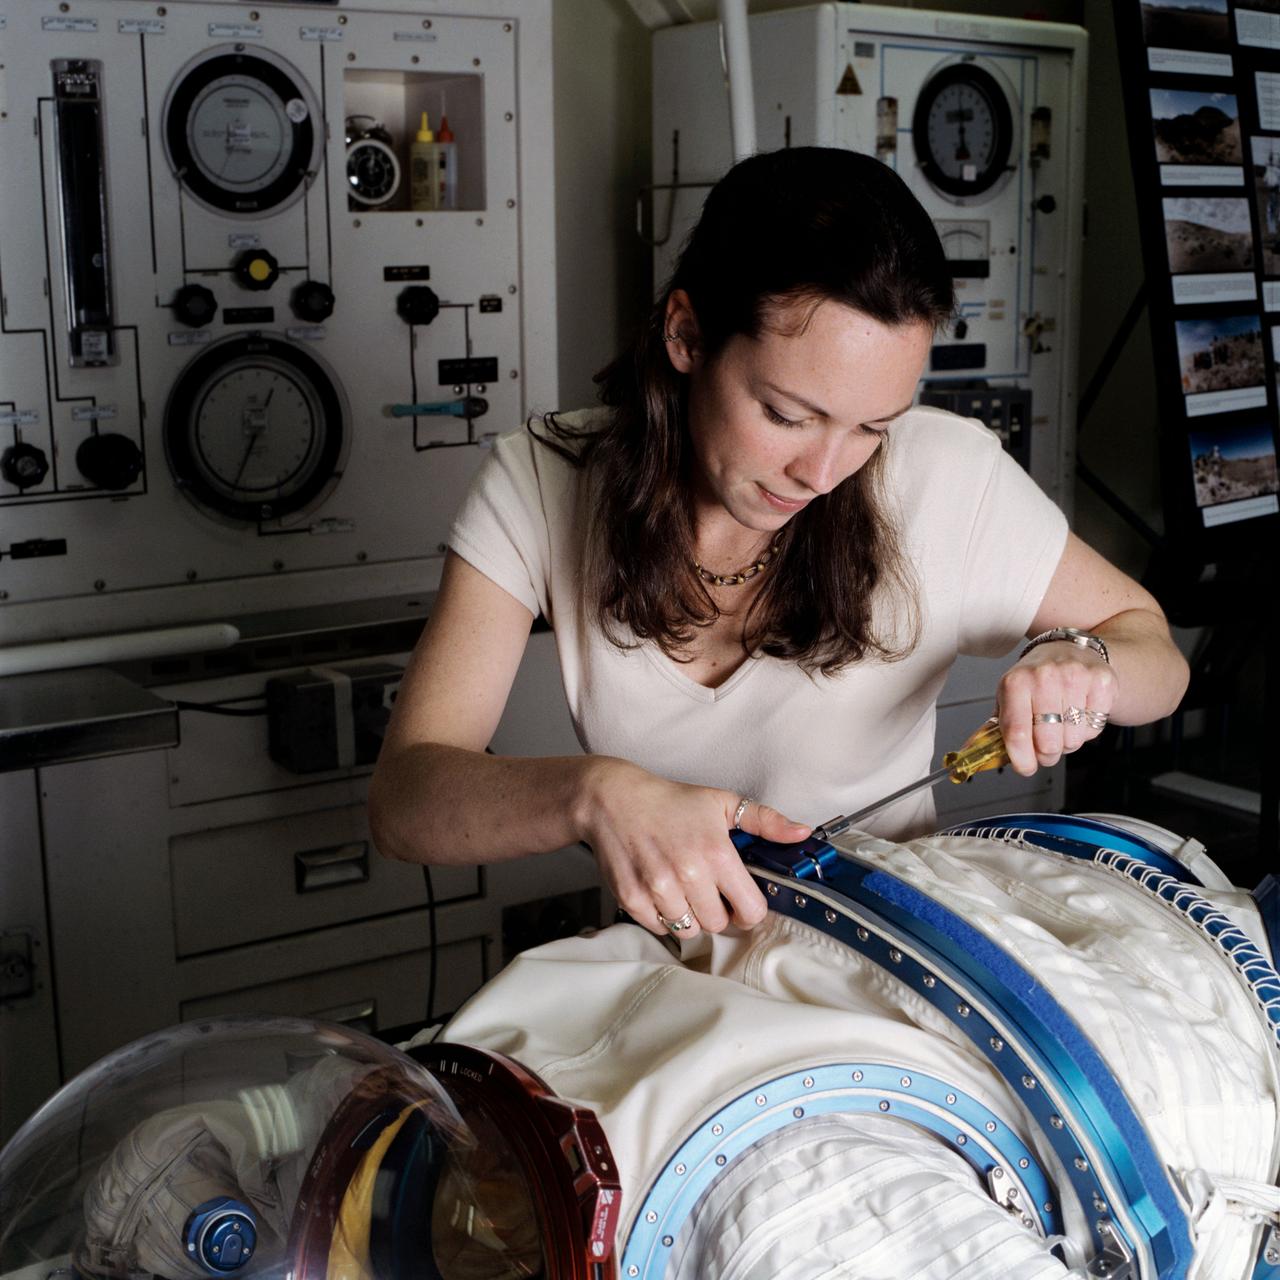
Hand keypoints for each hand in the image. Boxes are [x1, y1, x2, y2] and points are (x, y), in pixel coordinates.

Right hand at [577, 757, 810, 938]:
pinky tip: (660, 890)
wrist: (613, 800)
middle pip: (719, 924)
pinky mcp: (632, 899)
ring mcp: (658, 889)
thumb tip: (802, 833)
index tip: (740, 898)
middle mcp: (688, 874)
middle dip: (717, 910)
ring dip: (690, 915)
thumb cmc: (669, 801)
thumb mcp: (721, 802)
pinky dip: (663, 916)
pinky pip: (660, 928)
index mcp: (716, 853)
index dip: (749, 908)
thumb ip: (766, 821)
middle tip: (706, 887)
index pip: (751, 911)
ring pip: (690, 930)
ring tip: (682, 888)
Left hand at [996, 641, 1117, 775]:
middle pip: (1048, 743)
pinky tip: (1079, 714)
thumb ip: (998, 727)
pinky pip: (1094, 729)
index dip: (1021, 758)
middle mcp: (1045, 677)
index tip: (1025, 768)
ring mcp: (1075, 678)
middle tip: (1045, 746)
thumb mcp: (1009, 695)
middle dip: (1047, 754)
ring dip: (1067, 742)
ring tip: (1062, 725)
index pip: (1017, 732)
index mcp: (1016, 682)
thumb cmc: (1034, 678)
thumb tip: (983, 756)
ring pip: (1073, 740)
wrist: (1068, 649)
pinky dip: (1087, 731)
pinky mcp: (1101, 682)